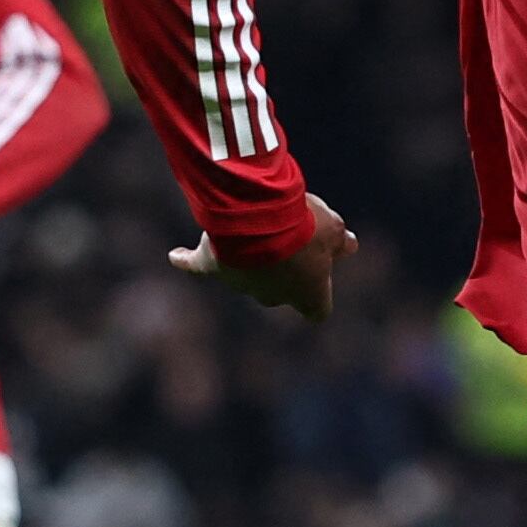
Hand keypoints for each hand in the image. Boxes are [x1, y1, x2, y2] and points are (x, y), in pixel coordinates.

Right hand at [170, 192, 360, 322]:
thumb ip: (339, 239)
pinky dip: (187, 260)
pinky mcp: (211, 266)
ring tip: (253, 217)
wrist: (258, 217)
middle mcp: (272, 296)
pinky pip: (195, 265)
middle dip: (283, 268)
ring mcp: (240, 283)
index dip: (317, 297)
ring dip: (250, 254)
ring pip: (246, 273)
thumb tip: (350, 245)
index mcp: (307, 293)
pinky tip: (176, 257)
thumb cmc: (303, 225)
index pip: (317, 310)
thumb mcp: (332, 227)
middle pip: (279, 291)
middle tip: (291, 234)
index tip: (317, 282)